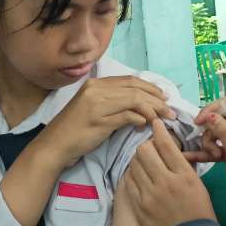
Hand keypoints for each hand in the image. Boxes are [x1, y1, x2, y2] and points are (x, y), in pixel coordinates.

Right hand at [39, 76, 175, 166]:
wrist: (54, 145)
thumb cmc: (75, 129)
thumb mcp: (95, 109)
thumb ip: (114, 102)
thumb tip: (142, 105)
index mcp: (96, 84)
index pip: (130, 80)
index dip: (150, 87)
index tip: (164, 97)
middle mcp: (96, 89)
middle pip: (135, 88)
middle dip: (157, 98)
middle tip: (170, 109)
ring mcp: (97, 104)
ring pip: (134, 100)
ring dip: (153, 109)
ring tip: (164, 118)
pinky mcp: (99, 120)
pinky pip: (127, 116)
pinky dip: (140, 119)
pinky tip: (145, 125)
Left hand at [125, 119, 215, 225]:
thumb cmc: (199, 212)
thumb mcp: (197, 184)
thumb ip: (183, 166)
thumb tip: (171, 149)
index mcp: (184, 175)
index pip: (166, 145)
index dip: (159, 130)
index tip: (155, 123)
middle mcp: (165, 182)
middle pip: (145, 151)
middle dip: (146, 145)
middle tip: (150, 147)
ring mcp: (149, 195)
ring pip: (134, 164)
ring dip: (138, 159)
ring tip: (144, 162)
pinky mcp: (139, 206)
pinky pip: (129, 182)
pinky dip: (133, 175)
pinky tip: (139, 176)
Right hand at [186, 102, 225, 214]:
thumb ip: (224, 133)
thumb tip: (210, 114)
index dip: (210, 111)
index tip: (198, 123)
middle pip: (217, 120)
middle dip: (209, 133)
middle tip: (213, 150)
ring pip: (214, 134)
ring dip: (209, 144)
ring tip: (215, 158)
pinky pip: (215, 147)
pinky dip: (205, 152)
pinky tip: (189, 157)